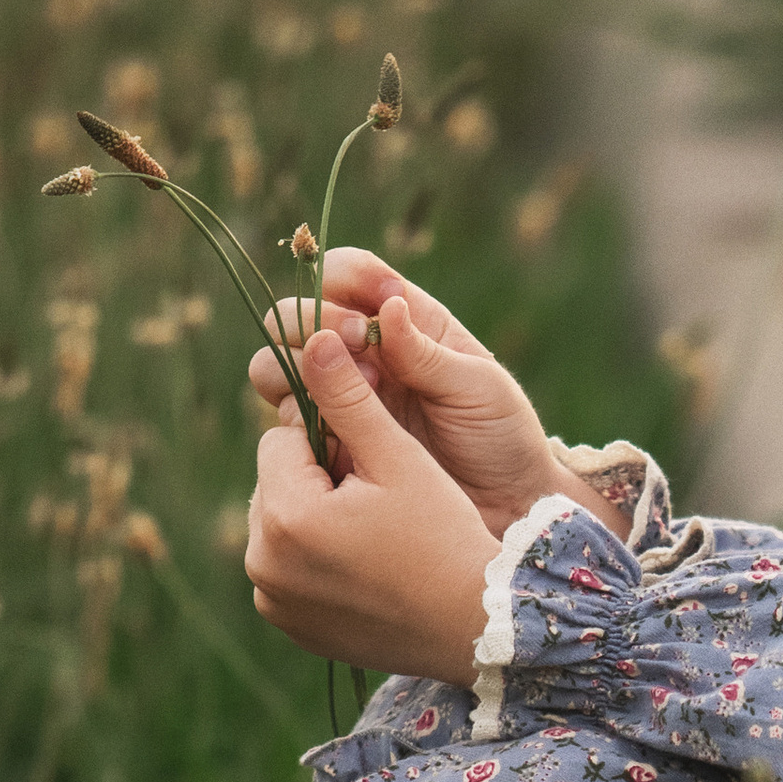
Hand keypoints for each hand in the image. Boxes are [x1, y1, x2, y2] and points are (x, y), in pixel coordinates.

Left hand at [246, 328, 501, 680]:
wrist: (479, 626)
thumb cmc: (445, 535)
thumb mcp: (399, 458)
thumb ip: (348, 396)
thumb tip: (312, 339)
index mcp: (284, 514)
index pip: (283, 437)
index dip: (334, 441)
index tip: (379, 469)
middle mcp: (263, 563)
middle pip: (277, 483)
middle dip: (319, 480)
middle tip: (383, 505)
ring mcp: (273, 601)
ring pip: (281, 526)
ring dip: (315, 519)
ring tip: (377, 538)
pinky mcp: (289, 627)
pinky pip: (289, 572)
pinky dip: (318, 564)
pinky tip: (368, 570)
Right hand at [250, 250, 606, 536]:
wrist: (506, 507)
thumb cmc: (502, 437)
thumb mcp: (478, 388)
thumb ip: (427, 352)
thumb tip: (388, 306)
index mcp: (405, 321)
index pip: (349, 274)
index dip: (342, 279)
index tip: (370, 307)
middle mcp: (362, 353)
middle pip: (295, 317)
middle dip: (311, 323)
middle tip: (355, 347)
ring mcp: (340, 397)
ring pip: (276, 366)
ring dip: (297, 370)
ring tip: (356, 395)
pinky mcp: (328, 442)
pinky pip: (287, 422)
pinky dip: (298, 420)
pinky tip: (339, 434)